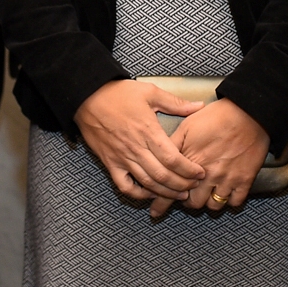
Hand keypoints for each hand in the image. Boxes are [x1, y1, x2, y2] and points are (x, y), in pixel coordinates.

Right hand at [73, 80, 205, 207]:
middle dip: (182, 184)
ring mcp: (122, 158)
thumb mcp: (149, 92)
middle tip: (194, 186)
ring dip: (165, 192)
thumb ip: (175, 103)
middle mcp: (136, 148)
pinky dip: (138, 194)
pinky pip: (125, 186)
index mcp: (148, 131)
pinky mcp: (110, 163)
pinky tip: (150, 193)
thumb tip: (197, 106)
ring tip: (179, 194)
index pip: (173, 158)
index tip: (200, 172)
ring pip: (147, 183)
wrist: (86, 96)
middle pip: (163, 175)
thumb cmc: (117, 93)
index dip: (189, 169)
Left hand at [147, 97, 268, 217]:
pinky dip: (229, 201)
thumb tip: (158, 157)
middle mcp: (207, 174)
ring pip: (213, 206)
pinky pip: (234, 202)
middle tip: (188, 195)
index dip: (161, 203)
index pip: (171, 188)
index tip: (155, 212)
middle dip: (188, 201)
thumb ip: (172, 144)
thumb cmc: (216, 116)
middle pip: (193, 203)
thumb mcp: (187, 126)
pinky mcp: (244, 180)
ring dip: (208, 202)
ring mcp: (226, 179)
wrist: (248, 112)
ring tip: (207, 194)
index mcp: (190, 160)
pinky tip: (225, 193)